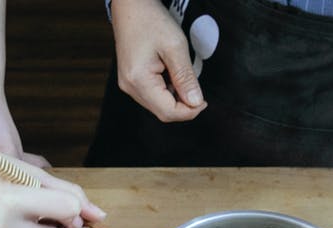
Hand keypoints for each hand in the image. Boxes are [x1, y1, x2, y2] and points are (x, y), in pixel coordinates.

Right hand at [110, 0, 205, 121]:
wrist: (131, 7)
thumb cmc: (150, 21)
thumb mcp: (175, 47)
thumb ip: (186, 77)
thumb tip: (195, 101)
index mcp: (138, 80)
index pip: (168, 112)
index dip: (190, 111)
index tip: (204, 101)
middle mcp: (130, 87)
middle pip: (162, 112)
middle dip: (183, 105)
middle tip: (197, 89)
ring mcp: (129, 84)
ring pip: (158, 105)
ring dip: (176, 97)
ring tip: (181, 73)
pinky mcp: (131, 80)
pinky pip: (153, 95)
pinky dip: (168, 90)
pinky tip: (171, 73)